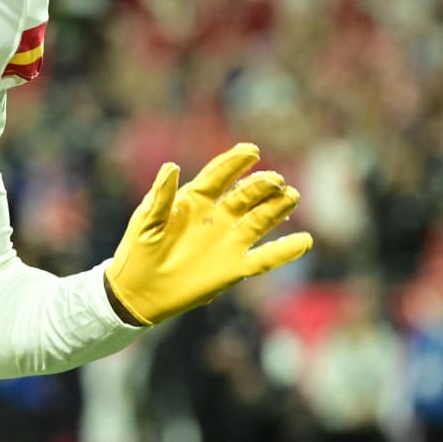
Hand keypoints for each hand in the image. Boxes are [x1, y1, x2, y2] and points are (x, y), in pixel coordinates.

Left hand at [104, 143, 312, 326]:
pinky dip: (285, 251)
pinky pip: (265, 258)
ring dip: (277, 208)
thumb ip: (161, 196)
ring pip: (260, 220)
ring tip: (291, 197)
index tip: (252, 151)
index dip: (235, 162)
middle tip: (274, 180)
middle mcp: (217, 217)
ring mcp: (228, 242)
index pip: (220, 175)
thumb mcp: (146, 222)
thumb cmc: (138, 251)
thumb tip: (172, 166)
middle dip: (262, 185)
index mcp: (194, 201)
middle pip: (246, 195)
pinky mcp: (234, 268)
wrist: (137, 291)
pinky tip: (305, 241)